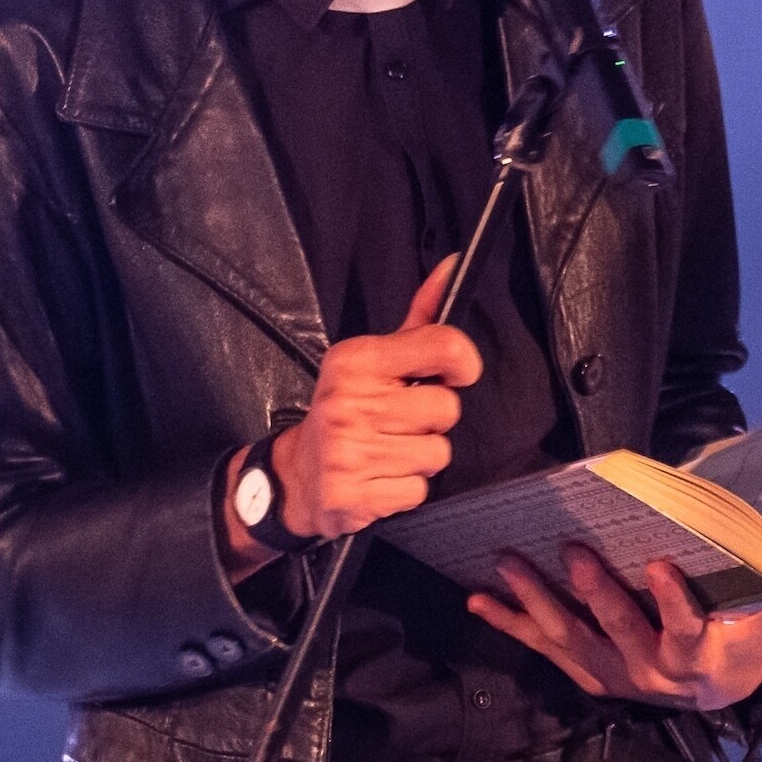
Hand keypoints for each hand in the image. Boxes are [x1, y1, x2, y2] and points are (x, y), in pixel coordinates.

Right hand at [240, 258, 479, 558]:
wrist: (298, 475)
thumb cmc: (346, 411)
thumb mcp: (373, 360)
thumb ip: (419, 319)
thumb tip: (453, 266)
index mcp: (356, 360)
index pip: (444, 346)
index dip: (463, 363)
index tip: (454, 373)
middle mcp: (351, 402)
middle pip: (446, 409)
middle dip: (431, 421)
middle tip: (399, 422)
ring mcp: (350, 451)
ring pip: (437, 453)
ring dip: (419, 457)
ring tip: (388, 450)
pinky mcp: (353, 494)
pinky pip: (418, 490)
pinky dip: (405, 489)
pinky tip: (380, 476)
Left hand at [467, 545, 761, 710]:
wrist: (714, 689)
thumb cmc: (733, 641)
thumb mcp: (757, 627)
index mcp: (693, 657)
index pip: (685, 630)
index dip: (672, 603)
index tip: (660, 567)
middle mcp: (648, 672)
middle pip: (618, 631)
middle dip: (595, 592)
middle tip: (574, 553)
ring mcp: (610, 674)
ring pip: (569, 639)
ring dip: (536, 600)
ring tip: (508, 565)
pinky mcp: (584, 672)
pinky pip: (543, 647)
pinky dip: (510, 621)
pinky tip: (478, 599)